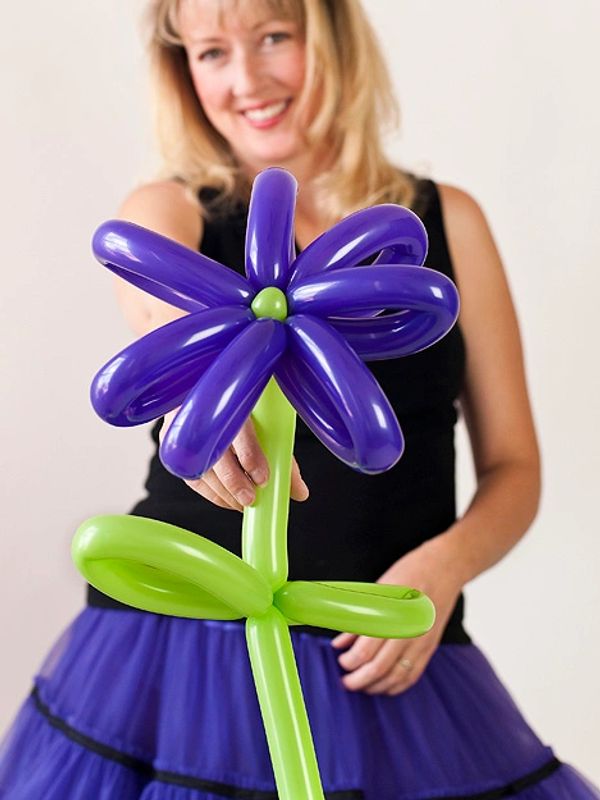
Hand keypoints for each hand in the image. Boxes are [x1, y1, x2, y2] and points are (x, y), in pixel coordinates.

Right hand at [160, 409, 308, 511]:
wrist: (205, 381)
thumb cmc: (242, 404)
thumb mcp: (267, 421)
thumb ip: (284, 457)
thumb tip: (299, 493)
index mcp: (230, 397)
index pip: (239, 429)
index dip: (251, 456)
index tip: (262, 478)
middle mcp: (201, 409)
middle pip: (214, 452)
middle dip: (233, 482)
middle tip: (250, 499)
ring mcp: (181, 423)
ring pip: (198, 467)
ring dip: (222, 492)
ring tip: (242, 503)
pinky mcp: (169, 438)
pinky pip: (187, 473)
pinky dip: (209, 491)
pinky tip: (226, 498)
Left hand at [331, 537, 463, 694]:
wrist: (444, 569)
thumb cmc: (409, 572)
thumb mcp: (378, 590)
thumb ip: (360, 618)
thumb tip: (340, 642)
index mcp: (392, 614)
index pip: (366, 650)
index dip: (350, 662)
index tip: (341, 661)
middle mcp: (408, 632)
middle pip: (379, 668)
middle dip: (359, 680)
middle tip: (346, 681)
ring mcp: (422, 642)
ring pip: (396, 677)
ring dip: (376, 686)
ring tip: (361, 686)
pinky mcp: (430, 647)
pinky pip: (413, 675)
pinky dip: (397, 686)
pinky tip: (384, 686)